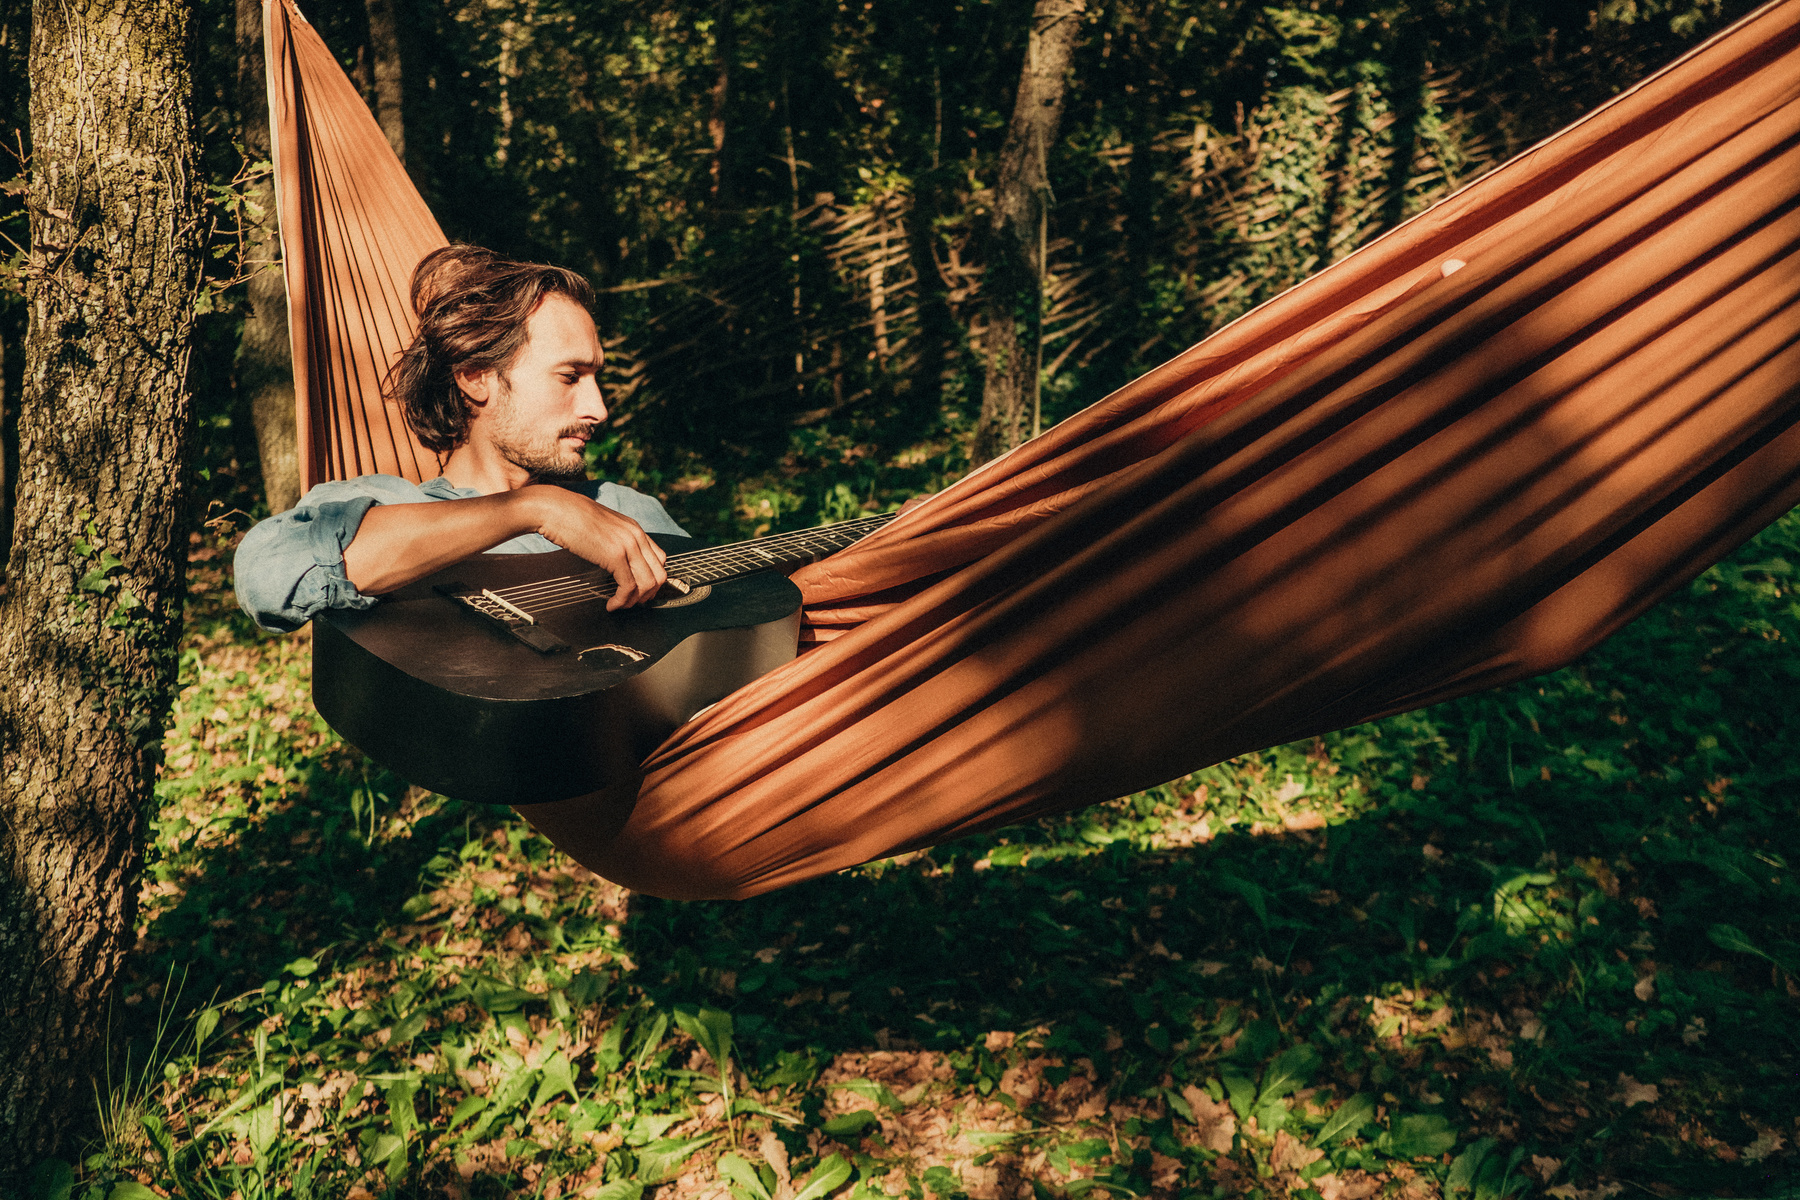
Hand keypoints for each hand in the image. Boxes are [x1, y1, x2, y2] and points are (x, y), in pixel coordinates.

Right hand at [524, 485, 668, 609]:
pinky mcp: (614, 556)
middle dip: (648, 594)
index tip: (641, 591)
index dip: (653, 580)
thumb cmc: (570, 517)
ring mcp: (627, 545)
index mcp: (634, 528)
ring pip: (648, 583)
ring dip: (635, 601)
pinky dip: (622, 601)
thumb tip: (616, 562)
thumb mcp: (602, 526)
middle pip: (659, 574)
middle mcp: (636, 535)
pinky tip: (611, 604)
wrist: (554, 508)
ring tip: (621, 605)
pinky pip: (629, 586)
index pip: (660, 559)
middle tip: (633, 603)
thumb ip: (615, 540)